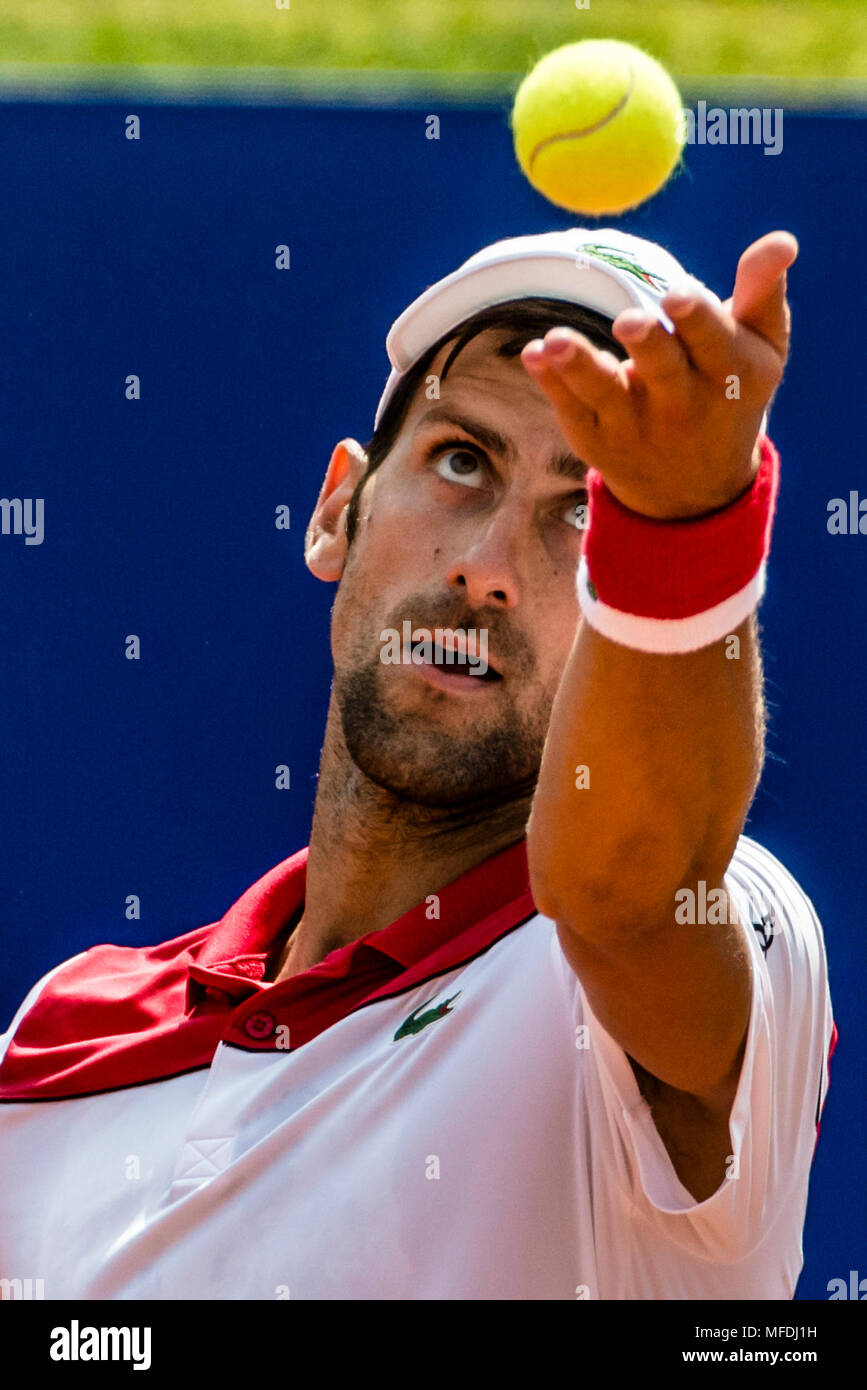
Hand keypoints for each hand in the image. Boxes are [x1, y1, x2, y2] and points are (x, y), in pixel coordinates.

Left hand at [521, 231, 796, 518]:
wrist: (695, 490)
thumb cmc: (728, 392)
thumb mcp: (759, 349)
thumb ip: (763, 293)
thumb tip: (782, 240)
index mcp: (727, 375)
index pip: (713, 343)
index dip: (696, 319)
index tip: (678, 295)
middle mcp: (681, 406)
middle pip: (662, 371)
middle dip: (647, 345)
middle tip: (627, 322)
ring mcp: (634, 426)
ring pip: (604, 395)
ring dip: (579, 366)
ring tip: (553, 340)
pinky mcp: (595, 440)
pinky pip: (570, 409)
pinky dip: (551, 383)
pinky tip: (533, 354)